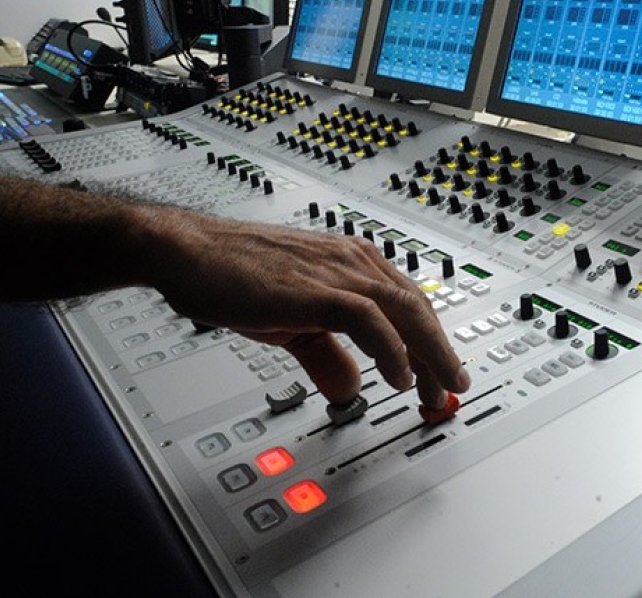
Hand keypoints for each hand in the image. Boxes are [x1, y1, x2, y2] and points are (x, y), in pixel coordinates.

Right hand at [137, 207, 469, 408]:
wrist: (189, 251)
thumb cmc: (234, 275)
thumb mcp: (292, 325)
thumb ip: (326, 355)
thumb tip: (350, 388)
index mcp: (353, 263)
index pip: (410, 303)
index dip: (431, 340)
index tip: (441, 371)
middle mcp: (354, 262)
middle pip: (419, 308)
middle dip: (441, 353)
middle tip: (452, 388)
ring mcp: (338, 271)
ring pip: (405, 312)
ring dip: (429, 355)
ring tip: (437, 390)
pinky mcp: (317, 288)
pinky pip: (369, 320)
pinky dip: (390, 349)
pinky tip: (400, 377)